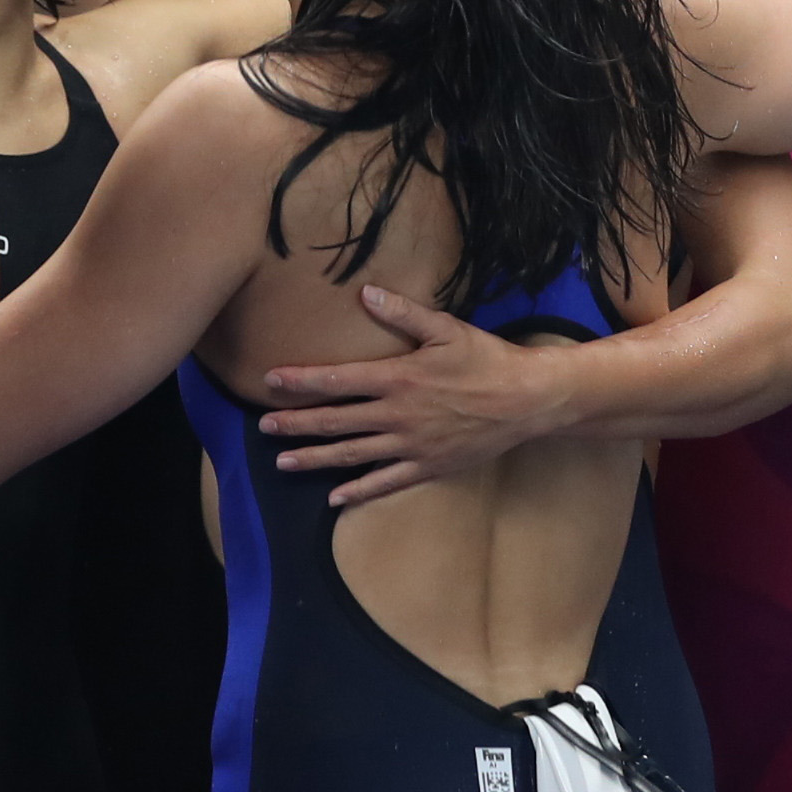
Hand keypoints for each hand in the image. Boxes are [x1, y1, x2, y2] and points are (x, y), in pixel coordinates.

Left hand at [258, 286, 565, 506]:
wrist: (527, 401)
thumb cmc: (487, 359)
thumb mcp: (447, 328)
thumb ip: (404, 313)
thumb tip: (366, 294)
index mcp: (399, 378)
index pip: (338, 380)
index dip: (302, 382)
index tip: (270, 381)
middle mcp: (397, 415)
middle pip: (337, 422)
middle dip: (297, 424)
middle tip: (263, 428)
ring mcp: (411, 445)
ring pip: (353, 455)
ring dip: (316, 459)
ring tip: (283, 463)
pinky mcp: (428, 467)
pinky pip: (386, 483)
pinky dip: (359, 491)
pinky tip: (335, 498)